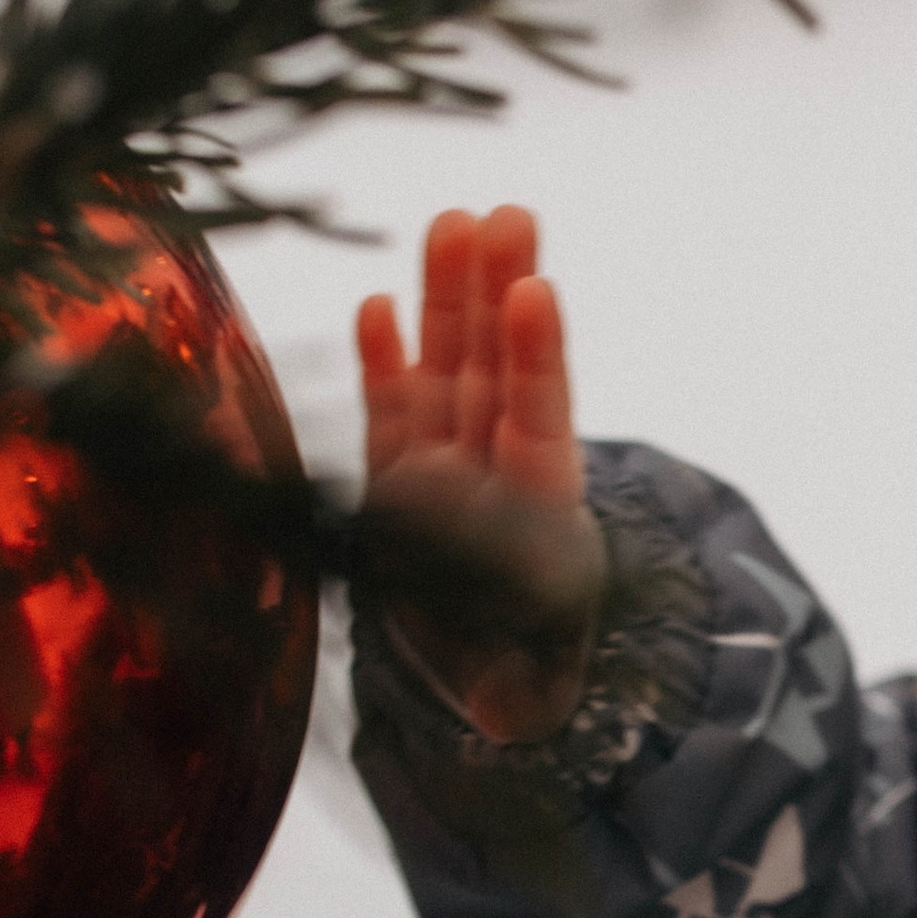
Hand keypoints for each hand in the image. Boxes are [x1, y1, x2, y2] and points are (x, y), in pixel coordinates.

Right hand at [357, 206, 607, 745]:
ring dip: (447, 302)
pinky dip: (385, 364)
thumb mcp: (529, 685)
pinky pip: (391, 415)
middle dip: (498, 294)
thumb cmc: (516, 680)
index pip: (539, 421)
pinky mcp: (397, 485)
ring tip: (457, 223)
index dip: (537, 359)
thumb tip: (509, 701)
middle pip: (496, 372)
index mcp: (537, 515)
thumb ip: (517, 677)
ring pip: (447, 374)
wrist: (487, 695)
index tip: (536, 292)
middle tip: (507, 216)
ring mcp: (442, 473)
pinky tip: (377, 306)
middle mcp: (490, 480)